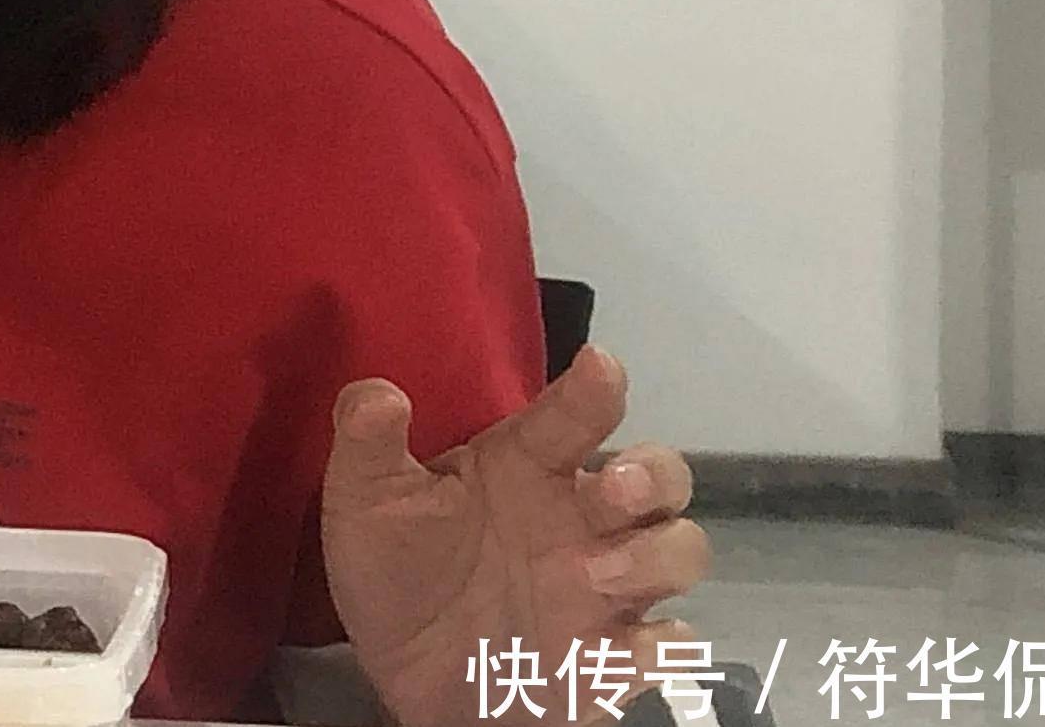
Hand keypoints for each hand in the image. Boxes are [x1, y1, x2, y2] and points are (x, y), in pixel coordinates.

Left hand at [321, 346, 708, 726]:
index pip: (573, 414)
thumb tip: (375, 394)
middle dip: (652, 476)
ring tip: (597, 577)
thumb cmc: (396, 570)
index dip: (595, 387)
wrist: (404, 676)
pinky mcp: (614, 657)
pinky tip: (618, 654)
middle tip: (613, 489)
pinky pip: (669, 645)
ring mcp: (604, 586)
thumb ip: (368, 445)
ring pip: (679, 550)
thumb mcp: (365, 503)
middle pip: (660, 475)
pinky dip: (659, 647)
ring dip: (656, 557)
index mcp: (524, 465)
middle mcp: (579, 517)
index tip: (600, 367)